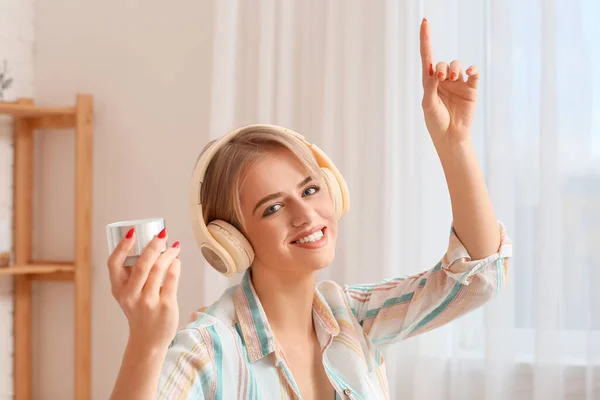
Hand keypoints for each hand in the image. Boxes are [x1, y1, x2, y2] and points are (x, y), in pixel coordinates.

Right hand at [107, 228, 180, 349]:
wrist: (147, 342)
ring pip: (158, 269)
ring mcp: (148, 302)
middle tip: (163, 233)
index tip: (132, 232)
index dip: (122, 246)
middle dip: (153, 245)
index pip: (114, 264)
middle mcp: (131, 296)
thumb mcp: (128, 295)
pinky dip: (175, 266)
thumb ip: (133, 276)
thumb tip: (150, 247)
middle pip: (141, 264)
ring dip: (168, 253)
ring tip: (174, 246)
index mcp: (118, 290)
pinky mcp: (164, 306)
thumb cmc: (139, 313)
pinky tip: (177, 261)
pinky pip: (171, 279)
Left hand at [419, 18, 478, 146]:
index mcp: (429, 82)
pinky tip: (468, 72)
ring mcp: (458, 83)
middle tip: (441, 78)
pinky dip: (472, 69)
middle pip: (442, 63)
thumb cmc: (436, 122)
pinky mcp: (471, 88)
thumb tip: (435, 70)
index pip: (427, 57)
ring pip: (456, 65)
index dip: (425, 39)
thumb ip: (430, 86)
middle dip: (441, 68)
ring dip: (454, 68)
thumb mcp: (428, 104)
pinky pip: (473, 73)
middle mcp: (443, 80)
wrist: (451, 137)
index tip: (424, 22)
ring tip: (453, 78)